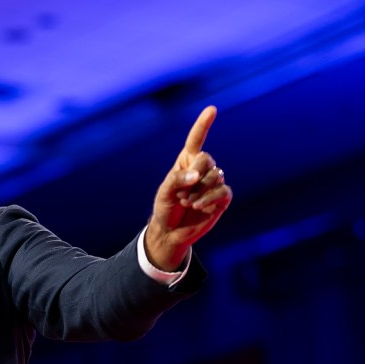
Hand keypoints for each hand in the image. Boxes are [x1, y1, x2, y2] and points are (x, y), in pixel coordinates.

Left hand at [145, 106, 232, 270]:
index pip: (196, 139)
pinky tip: (199, 207)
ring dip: (199, 192)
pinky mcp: (222, 198)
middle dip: (195, 176)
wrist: (171, 231)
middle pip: (207, 159)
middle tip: (182, 194)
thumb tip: (197, 175)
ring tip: (187, 203)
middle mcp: (202, 169)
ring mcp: (213, 183)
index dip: (203, 124)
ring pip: (216, 176)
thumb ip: (177, 180)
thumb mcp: (164, 192)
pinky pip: (223, 191)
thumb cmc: (165, 208)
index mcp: (186, 162)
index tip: (212, 109)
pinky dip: (209, 199)